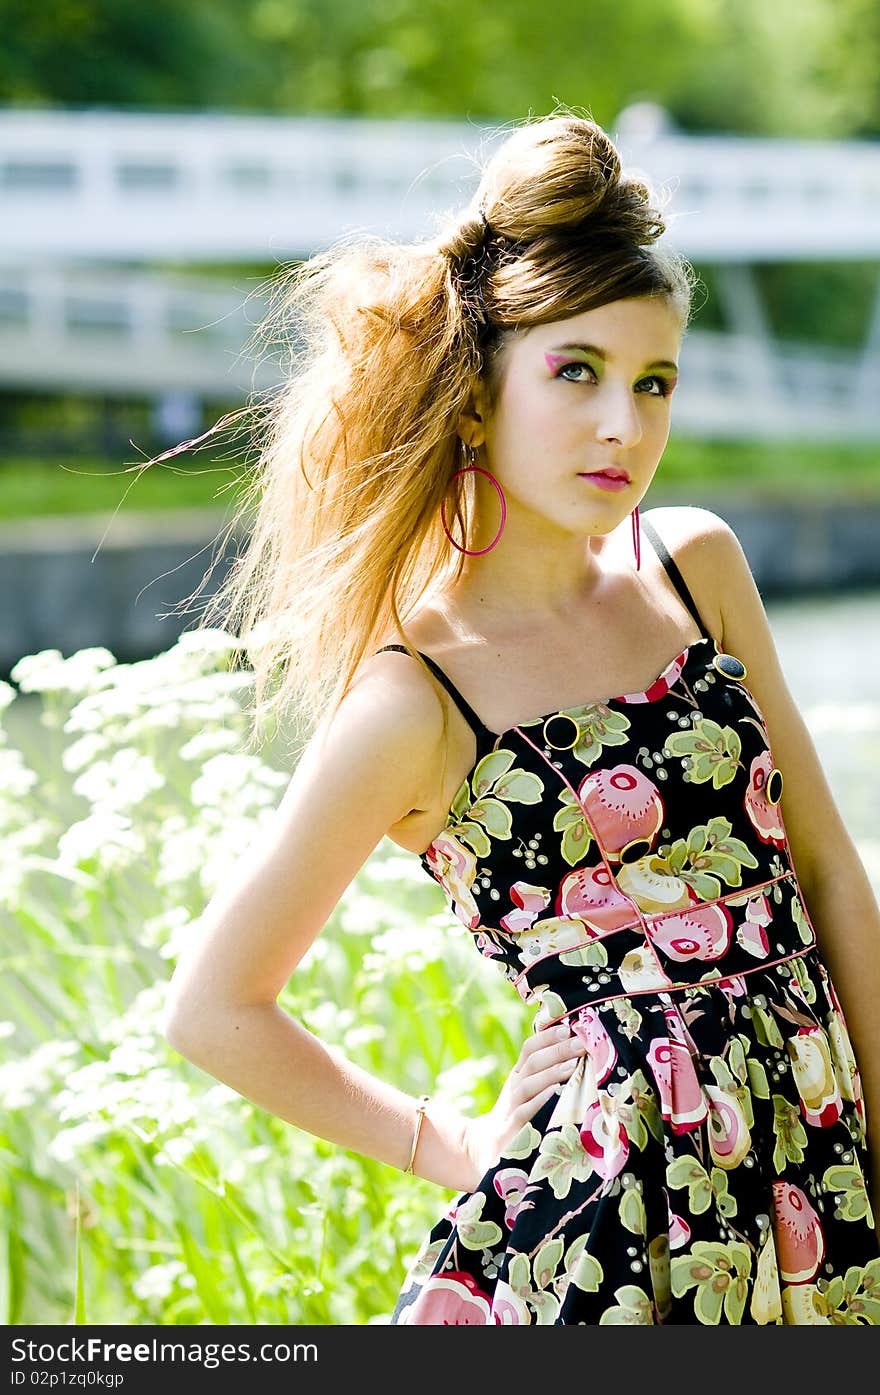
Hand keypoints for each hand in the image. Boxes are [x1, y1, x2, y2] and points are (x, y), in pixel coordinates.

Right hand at [460, 1021, 586, 1191]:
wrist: (483, 1150)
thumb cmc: (518, 1119)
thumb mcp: (528, 1094)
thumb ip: (546, 1076)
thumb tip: (578, 1053)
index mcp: (518, 1076)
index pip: (529, 1048)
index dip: (547, 1036)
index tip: (569, 1027)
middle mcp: (513, 1088)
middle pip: (532, 1062)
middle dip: (557, 1050)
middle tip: (581, 1043)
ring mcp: (509, 1109)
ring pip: (528, 1085)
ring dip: (551, 1073)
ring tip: (573, 1065)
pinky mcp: (509, 1131)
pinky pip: (523, 1113)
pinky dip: (539, 1102)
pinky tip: (556, 1095)